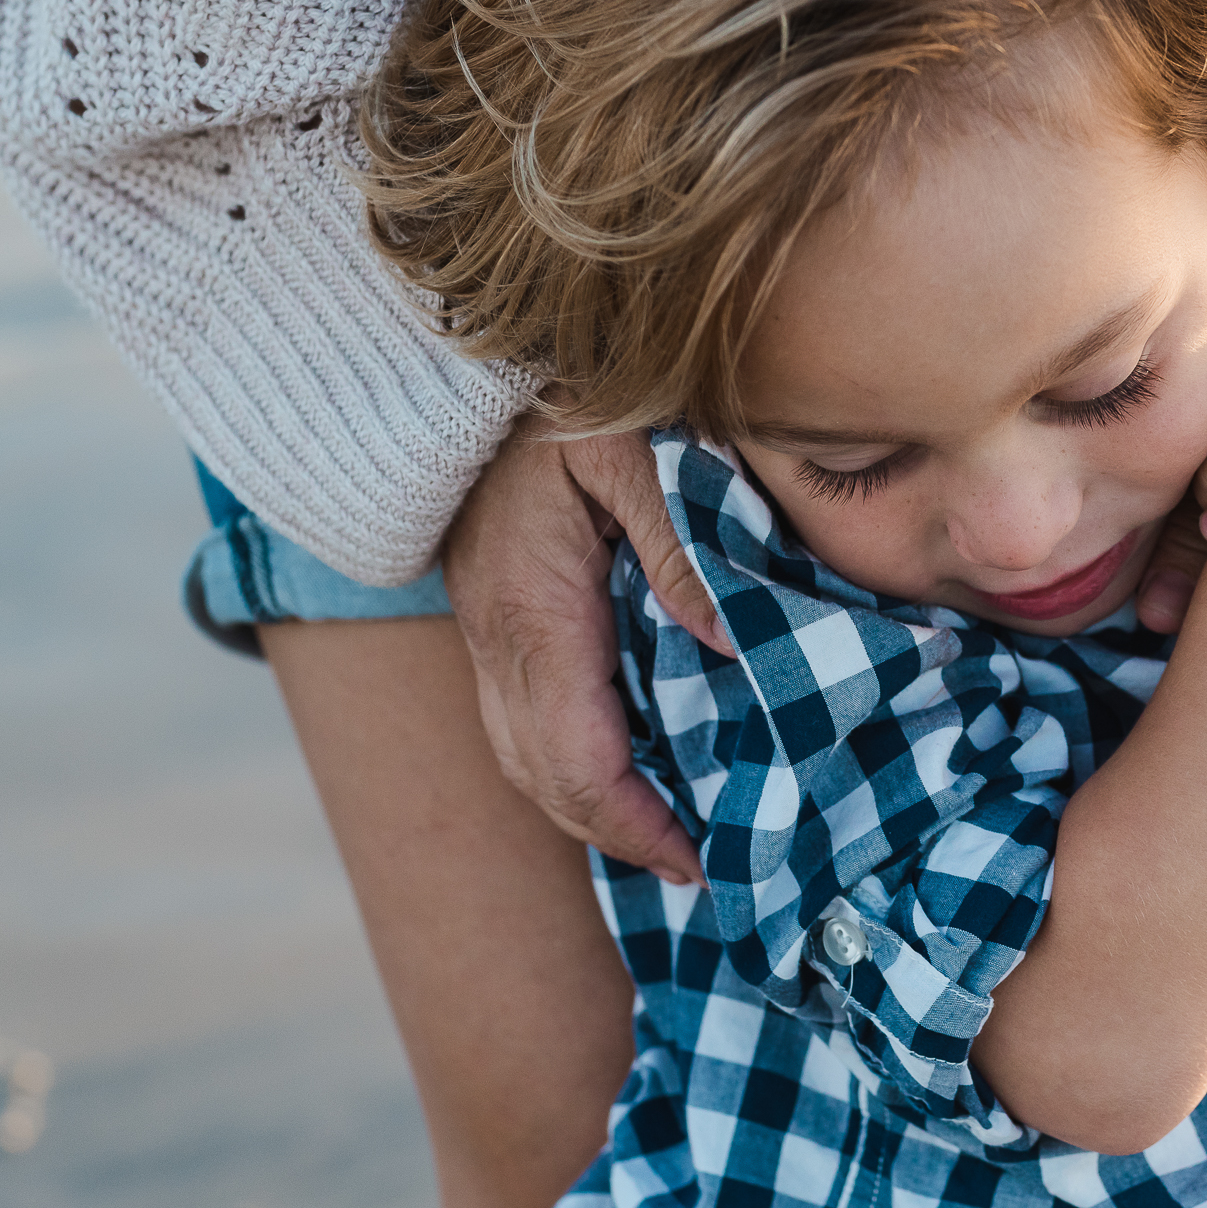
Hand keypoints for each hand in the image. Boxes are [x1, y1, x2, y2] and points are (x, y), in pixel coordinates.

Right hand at [443, 413, 732, 882]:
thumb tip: (734, 645)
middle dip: (614, 832)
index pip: (575, 759)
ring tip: (665, 828)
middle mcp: (496, 632)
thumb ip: (682, 548)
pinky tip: (630, 751)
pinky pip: (523, 708)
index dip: (634, 824)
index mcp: (530, 610)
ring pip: (522, 749)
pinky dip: (574, 752)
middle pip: (540, 774)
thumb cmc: (563, 387)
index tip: (698, 862)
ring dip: (589, 800)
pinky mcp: (492, 602)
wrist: (473, 342)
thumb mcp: (636, 454)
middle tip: (693, 865)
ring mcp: (485, 621)